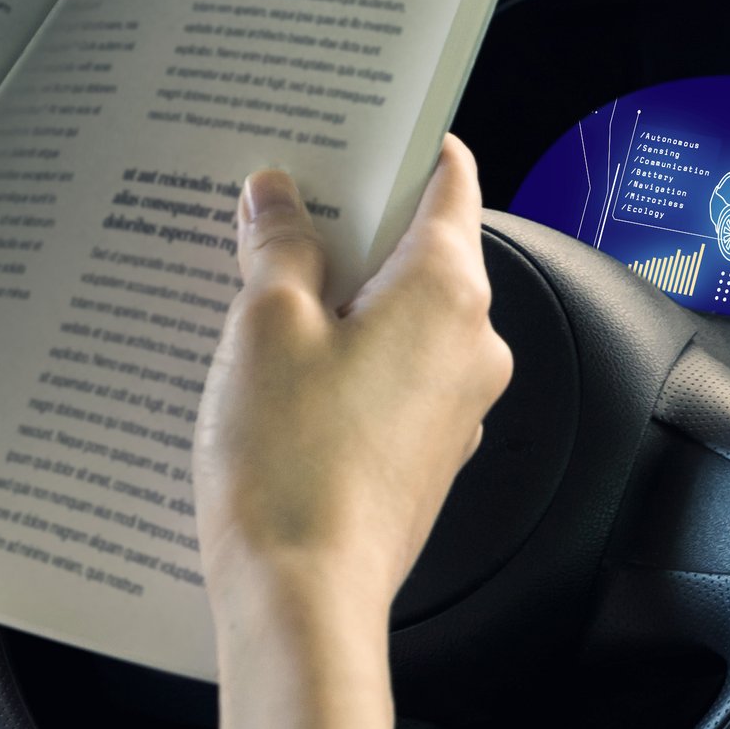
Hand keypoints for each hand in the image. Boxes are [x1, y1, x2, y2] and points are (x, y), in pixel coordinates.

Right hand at [193, 140, 511, 644]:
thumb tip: (281, 197)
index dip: (402, 147)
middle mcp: (472, 343)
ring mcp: (456, 406)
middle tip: (275, 209)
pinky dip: (347, 359)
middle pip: (421, 250)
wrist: (305, 600)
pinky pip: (393, 378)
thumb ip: (280, 245)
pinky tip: (279, 371)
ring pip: (402, 319)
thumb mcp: (265, 326)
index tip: (355, 128)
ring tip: (257, 292)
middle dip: (351, 228)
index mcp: (447, 290)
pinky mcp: (427, 455)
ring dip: (342, 299)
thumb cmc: (290, 462)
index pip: (449, 181)